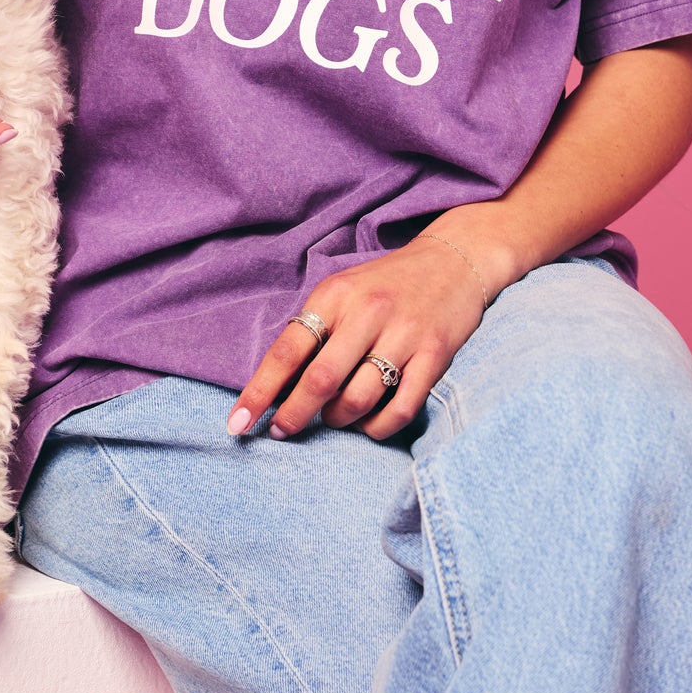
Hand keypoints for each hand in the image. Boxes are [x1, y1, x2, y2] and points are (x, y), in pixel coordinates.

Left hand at [228, 224, 496, 442]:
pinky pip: (400, 409)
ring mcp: (404, 334)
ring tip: (333, 419)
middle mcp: (368, 313)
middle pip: (320, 380)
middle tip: (282, 431)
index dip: (259, 392)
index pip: (287, 350)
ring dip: (337, 421)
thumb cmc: (386, 284)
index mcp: (335, 295)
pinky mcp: (435, 356)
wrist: (454, 261)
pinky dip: (377, 428)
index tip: (237, 423)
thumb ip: (314, 330)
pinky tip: (368, 425)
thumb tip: (278, 387)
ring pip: (358, 399)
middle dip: (294, 415)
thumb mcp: (343, 291)